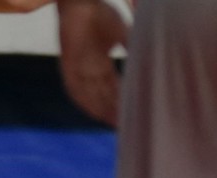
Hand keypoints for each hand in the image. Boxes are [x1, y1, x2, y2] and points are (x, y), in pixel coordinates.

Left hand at [57, 0, 128, 125]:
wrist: (82, 1)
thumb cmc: (102, 13)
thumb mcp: (122, 33)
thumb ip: (132, 48)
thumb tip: (149, 60)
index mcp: (100, 61)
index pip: (112, 86)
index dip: (120, 100)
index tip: (132, 113)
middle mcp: (88, 68)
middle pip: (101, 95)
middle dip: (113, 110)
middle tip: (125, 126)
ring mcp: (76, 67)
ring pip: (90, 95)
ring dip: (101, 109)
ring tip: (114, 123)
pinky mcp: (67, 64)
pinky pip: (74, 88)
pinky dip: (84, 100)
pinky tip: (94, 112)